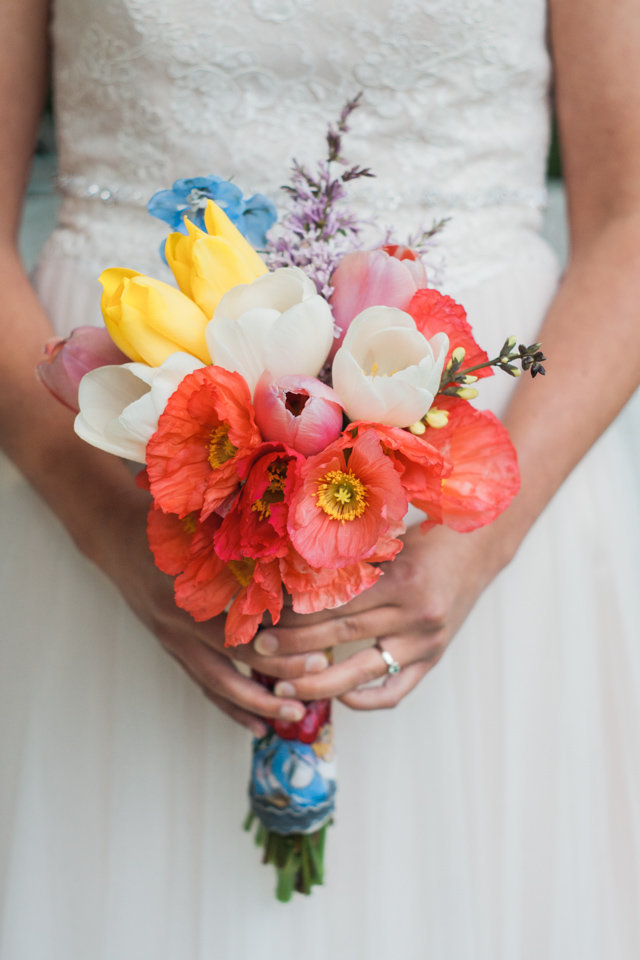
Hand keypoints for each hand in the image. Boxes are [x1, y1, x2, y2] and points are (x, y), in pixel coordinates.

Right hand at [95, 485, 311, 736]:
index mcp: (187, 601)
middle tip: (311, 696)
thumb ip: (243, 548)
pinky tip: (257, 722)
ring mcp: (173, 641)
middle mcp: (178, 628)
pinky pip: (204, 684)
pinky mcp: (174, 647)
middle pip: (230, 671)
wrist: (115, 535)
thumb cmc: (166, 525)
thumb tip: (298, 562)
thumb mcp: (200, 532)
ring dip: (254, 705)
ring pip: (216, 686)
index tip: (318, 657)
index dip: (280, 654)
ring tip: (291, 718)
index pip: (240, 641)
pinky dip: (231, 705)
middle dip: (272, 688)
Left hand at [249, 523, 503, 709]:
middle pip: (344, 635)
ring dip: (318, 683)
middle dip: (295, 647)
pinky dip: (366, 700)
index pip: (337, 603)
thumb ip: (350, 563)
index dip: (297, 613)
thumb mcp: (388, 543)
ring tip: (282, 688)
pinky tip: (339, 699)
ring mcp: (426, 642)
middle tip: (259, 650)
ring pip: (363, 670)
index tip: (265, 617)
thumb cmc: (424, 540)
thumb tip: (292, 579)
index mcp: (402, 579)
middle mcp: (416, 614)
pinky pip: (396, 690)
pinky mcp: (433, 659)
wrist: (476, 549)